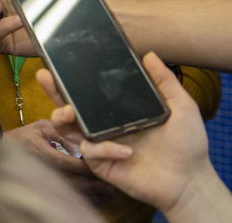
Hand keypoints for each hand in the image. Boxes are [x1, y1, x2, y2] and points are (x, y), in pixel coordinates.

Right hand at [3, 119, 113, 202]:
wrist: (4, 150)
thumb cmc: (25, 136)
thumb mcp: (41, 127)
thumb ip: (61, 131)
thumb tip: (81, 142)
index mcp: (43, 154)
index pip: (69, 164)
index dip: (87, 167)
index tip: (102, 166)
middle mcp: (45, 170)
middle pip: (74, 183)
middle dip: (94, 184)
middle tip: (112, 184)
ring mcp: (44, 182)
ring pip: (72, 193)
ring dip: (92, 195)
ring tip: (108, 193)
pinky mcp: (45, 189)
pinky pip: (67, 199)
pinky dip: (83, 200)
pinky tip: (95, 199)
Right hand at [38, 52, 218, 214]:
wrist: (189, 180)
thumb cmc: (186, 144)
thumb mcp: (181, 106)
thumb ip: (165, 81)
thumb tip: (149, 54)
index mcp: (117, 109)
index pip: (89, 90)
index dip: (71, 78)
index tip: (59, 63)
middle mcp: (103, 124)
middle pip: (68, 105)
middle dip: (53, 90)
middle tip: (45, 77)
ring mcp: (100, 143)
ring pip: (67, 129)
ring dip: (61, 118)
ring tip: (68, 113)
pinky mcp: (101, 163)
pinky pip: (91, 151)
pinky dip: (105, 148)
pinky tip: (126, 150)